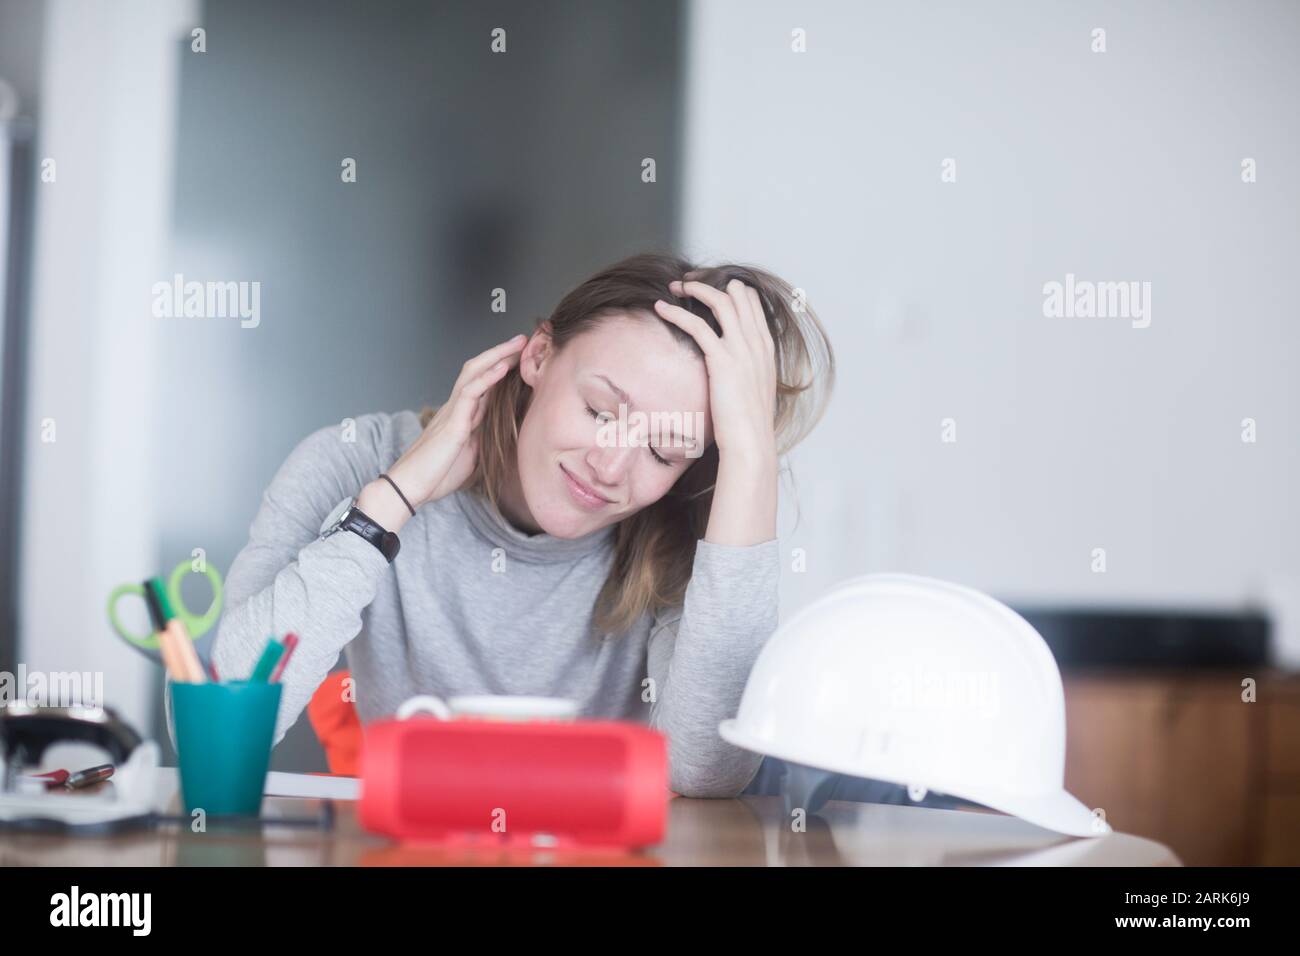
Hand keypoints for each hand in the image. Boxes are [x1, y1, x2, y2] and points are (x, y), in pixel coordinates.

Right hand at [360, 334, 525, 530]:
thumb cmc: (436, 475)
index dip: (500, 368)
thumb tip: (494, 432)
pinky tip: (502, 367)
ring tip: (517, 344)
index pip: (482, 384)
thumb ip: (480, 439)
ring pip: (473, 373)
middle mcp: (455, 408)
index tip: (520, 358)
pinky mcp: (452, 424)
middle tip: (522, 340)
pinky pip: (469, 393)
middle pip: (477, 369)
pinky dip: (487, 378)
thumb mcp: (468, 455)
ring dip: (497, 356)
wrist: (409, 488)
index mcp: (460, 416)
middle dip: (500, 353)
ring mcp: (452, 413)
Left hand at [653, 277, 777, 465]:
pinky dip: (677, 313)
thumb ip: (748, 370)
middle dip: (712, 282)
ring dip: (695, 288)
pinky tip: (662, 309)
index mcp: (766, 348)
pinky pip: (697, 324)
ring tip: (675, 287)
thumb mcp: (755, 389)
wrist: (750, 441)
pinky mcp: (722, 359)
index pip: (752, 302)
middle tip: (688, 283)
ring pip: (720, 301)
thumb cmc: (748, 423)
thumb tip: (732, 368)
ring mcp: (742, 349)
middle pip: (738, 294)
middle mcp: (757, 343)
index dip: (730, 290)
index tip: (709, 290)